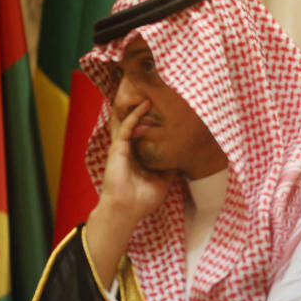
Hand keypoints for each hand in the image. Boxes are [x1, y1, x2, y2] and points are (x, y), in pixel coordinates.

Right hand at [86, 101, 172, 285]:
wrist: (127, 210)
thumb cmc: (142, 199)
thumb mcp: (163, 181)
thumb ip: (169, 168)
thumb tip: (182, 160)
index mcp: (138, 156)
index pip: (145, 134)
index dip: (152, 121)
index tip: (165, 108)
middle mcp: (129, 149)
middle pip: (135, 124)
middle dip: (141, 108)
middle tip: (152, 91)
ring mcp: (122, 148)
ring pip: (129, 121)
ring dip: (138, 107)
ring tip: (147, 90)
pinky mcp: (118, 149)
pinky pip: (127, 128)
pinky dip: (135, 116)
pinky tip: (145, 105)